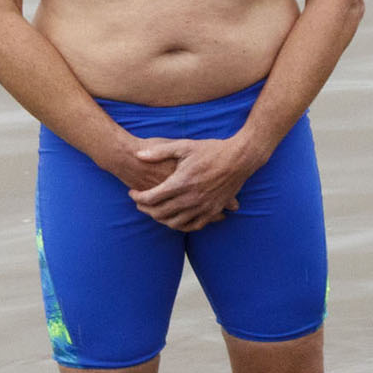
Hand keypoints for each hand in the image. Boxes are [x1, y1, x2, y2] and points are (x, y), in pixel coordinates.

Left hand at [121, 130, 260, 231]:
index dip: (137, 197)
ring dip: (160, 219)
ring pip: (174, 223)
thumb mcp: (184, 146)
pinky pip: (193, 226)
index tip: (132, 192)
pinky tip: (175, 219)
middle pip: (159, 213)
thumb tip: (138, 155)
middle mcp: (192, 197)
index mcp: (182, 182)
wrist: (240, 158)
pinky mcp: (214, 211)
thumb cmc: (212, 150)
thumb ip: (160, 151)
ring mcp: (204, 206)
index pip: (151, 198)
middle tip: (140, 203)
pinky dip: (181, 225)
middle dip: (145, 209)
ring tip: (155, 211)